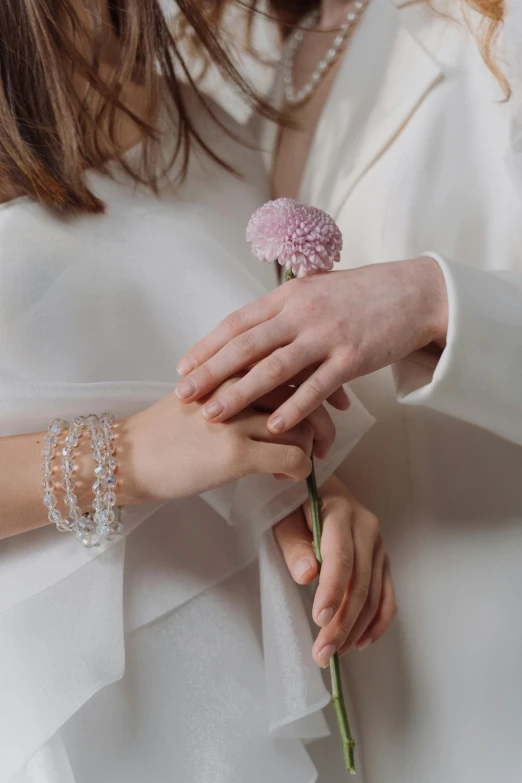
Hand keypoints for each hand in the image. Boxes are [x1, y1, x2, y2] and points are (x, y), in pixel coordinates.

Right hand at [116, 382, 316, 505]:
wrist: (127, 456)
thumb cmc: (163, 430)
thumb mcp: (201, 394)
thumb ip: (236, 387)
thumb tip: (273, 398)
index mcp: (231, 366)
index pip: (292, 362)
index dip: (319, 382)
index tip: (332, 399)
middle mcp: (238, 385)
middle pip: (305, 390)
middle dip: (324, 416)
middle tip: (327, 438)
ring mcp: (238, 419)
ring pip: (303, 425)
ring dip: (314, 447)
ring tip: (307, 461)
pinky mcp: (236, 453)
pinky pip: (293, 457)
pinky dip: (300, 469)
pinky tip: (287, 477)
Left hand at [175, 257, 447, 432]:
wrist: (414, 292)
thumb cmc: (363, 294)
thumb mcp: (317, 290)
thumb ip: (284, 310)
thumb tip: (252, 330)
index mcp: (288, 296)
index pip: (237, 323)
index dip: (206, 347)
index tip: (183, 368)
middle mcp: (302, 313)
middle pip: (246, 346)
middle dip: (210, 372)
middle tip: (183, 395)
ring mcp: (326, 335)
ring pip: (274, 368)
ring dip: (241, 393)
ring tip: (214, 414)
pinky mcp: (352, 358)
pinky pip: (317, 387)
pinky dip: (294, 408)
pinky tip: (275, 427)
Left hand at [273, 475, 396, 665]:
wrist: (317, 485)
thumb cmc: (293, 502)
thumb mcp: (282, 516)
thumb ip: (294, 545)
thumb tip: (307, 576)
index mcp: (340, 511)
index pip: (341, 556)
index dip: (332, 590)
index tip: (320, 619)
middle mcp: (367, 527)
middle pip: (360, 582)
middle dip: (342, 622)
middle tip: (322, 653)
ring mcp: (378, 544)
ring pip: (374, 594)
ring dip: (356, 628)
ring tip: (333, 654)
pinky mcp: (382, 559)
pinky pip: (387, 595)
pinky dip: (378, 622)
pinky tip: (360, 642)